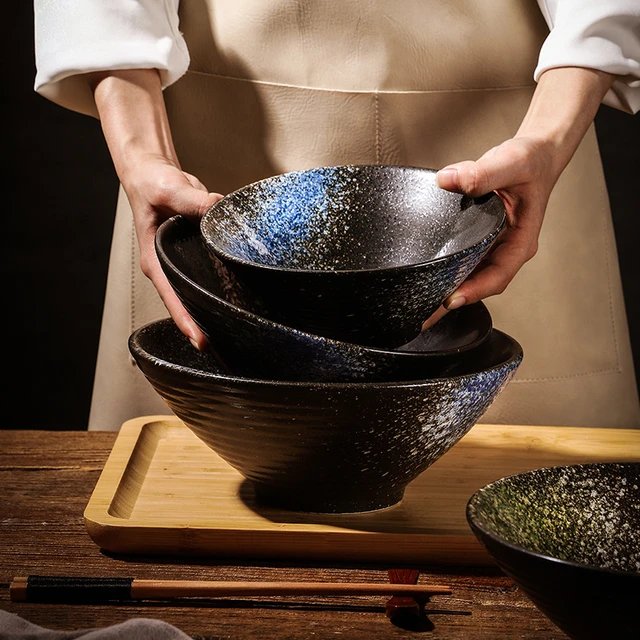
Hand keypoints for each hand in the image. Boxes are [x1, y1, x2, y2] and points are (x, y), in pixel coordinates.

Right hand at [121, 156, 221, 349]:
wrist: (154, 172)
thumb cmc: (152, 183)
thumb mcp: (169, 190)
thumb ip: (193, 200)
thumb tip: (217, 208)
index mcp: (155, 259)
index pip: (172, 297)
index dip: (186, 321)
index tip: (202, 341)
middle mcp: (169, 265)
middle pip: (186, 301)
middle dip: (204, 322)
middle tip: (228, 343)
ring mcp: (182, 260)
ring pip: (199, 288)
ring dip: (214, 306)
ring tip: (237, 327)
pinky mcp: (196, 250)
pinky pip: (210, 270)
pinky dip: (223, 281)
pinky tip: (242, 291)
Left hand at [423, 66, 615, 328]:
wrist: (533, 155)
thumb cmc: (529, 162)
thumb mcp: (511, 162)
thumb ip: (483, 172)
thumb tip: (449, 179)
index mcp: (519, 242)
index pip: (497, 276)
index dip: (474, 291)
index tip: (449, 301)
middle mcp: (504, 250)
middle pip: (477, 285)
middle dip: (450, 302)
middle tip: (420, 317)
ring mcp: (490, 248)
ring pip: (466, 277)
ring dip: (443, 291)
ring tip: (414, 306)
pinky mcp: (476, 240)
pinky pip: (458, 260)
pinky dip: (441, 271)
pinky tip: (421, 278)